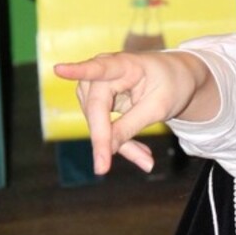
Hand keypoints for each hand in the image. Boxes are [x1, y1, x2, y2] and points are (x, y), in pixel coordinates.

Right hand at [54, 51, 216, 174]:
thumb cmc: (171, 84)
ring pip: (97, 122)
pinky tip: (141, 156)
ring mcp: (97, 88)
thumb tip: (106, 149)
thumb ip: (131, 125)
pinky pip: (103, 128)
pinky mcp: (97, 103)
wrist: (176, 78)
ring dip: (117, 144)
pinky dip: (120, 143)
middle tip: (103, 169)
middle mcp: (105, 72)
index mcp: (124, 65)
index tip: (59, 70)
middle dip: (104, 138)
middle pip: (95, 108)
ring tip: (145, 159)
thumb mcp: (158, 107)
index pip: (99, 69)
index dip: (78, 70)